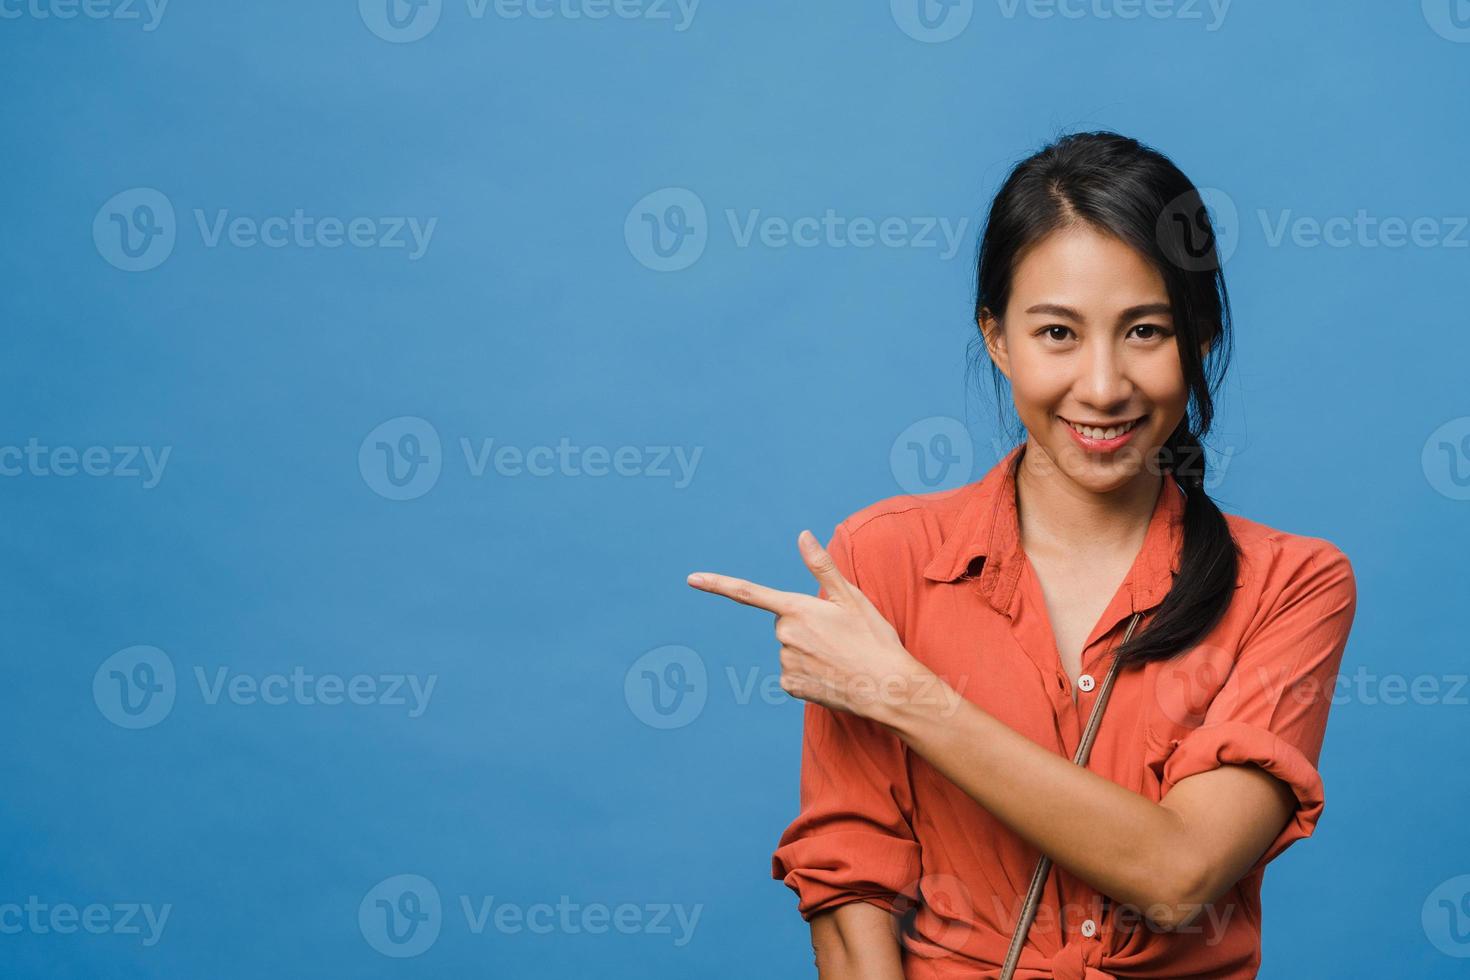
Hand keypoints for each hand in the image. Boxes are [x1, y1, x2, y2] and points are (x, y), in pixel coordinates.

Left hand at [686, 529, 931, 721]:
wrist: (886, 687)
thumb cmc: (872, 639)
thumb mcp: (850, 597)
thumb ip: (821, 566)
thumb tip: (802, 535)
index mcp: (796, 609)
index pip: (748, 592)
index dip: (717, 584)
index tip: (692, 578)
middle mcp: (784, 636)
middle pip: (784, 622)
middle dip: (804, 624)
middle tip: (837, 634)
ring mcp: (785, 663)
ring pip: (790, 647)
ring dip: (808, 648)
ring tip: (838, 655)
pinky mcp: (790, 686)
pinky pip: (793, 671)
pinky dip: (809, 671)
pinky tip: (831, 673)